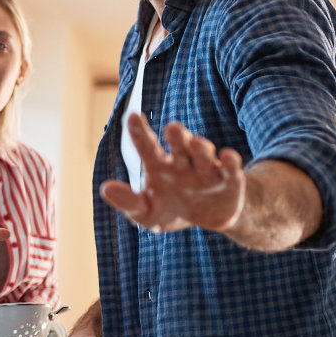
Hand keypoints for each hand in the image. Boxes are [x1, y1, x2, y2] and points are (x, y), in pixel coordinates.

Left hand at [101, 115, 244, 233]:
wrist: (206, 220)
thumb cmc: (171, 210)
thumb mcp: (146, 211)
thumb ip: (128, 201)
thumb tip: (105, 189)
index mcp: (159, 166)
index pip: (147, 146)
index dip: (140, 132)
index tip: (132, 116)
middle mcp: (183, 162)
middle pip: (179, 146)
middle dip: (177, 137)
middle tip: (172, 127)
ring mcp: (206, 170)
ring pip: (203, 155)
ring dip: (200, 148)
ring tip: (196, 142)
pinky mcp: (229, 181)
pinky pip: (230, 170)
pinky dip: (230, 162)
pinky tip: (227, 155)